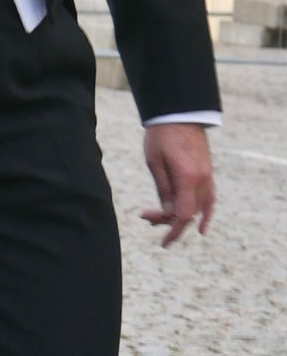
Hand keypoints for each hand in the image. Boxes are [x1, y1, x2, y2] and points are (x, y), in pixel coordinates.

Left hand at [142, 124, 214, 246]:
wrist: (178, 113)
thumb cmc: (161, 136)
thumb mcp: (155, 163)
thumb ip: (164, 190)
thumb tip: (169, 214)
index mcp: (188, 178)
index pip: (184, 215)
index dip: (173, 231)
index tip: (163, 243)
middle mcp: (202, 180)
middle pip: (190, 213)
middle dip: (168, 221)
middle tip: (145, 218)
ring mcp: (207, 176)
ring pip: (199, 207)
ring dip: (181, 216)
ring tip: (157, 218)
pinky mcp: (207, 172)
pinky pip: (210, 198)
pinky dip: (205, 213)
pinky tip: (201, 227)